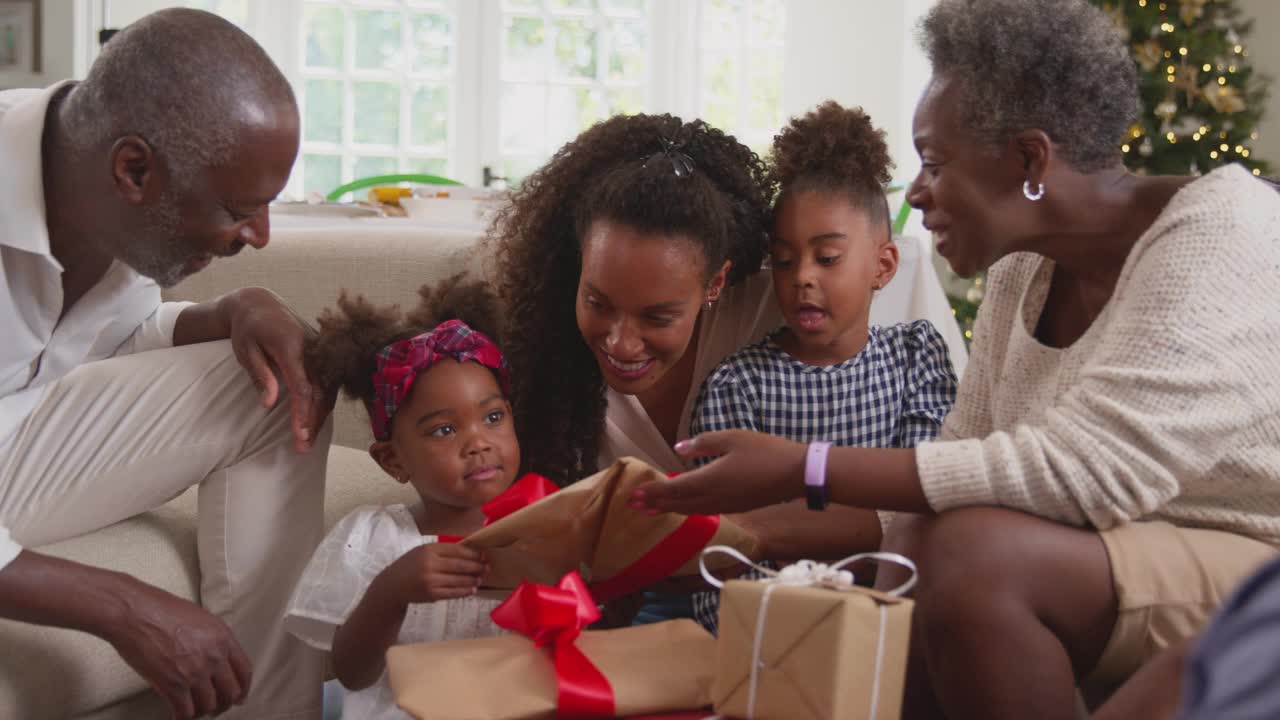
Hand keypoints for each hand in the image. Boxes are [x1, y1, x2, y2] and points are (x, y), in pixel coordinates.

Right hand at [105, 581, 251, 718]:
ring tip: (195, 710)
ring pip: (209, 705)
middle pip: (230, 692)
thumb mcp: (201, 618)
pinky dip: (182, 717)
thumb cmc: (161, 609)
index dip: (243, 688)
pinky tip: (177, 715)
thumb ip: (213, 639)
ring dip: (202, 711)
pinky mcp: (173, 686)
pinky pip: (185, 712)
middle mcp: (214, 657)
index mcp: (223, 638)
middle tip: (216, 708)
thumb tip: (216, 656)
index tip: (239, 696)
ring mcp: (195, 673)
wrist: (134, 613)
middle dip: (224, 703)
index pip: (244, 670)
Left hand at [224, 287, 331, 452]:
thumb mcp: (245, 351)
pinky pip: (328, 381)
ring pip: (328, 389)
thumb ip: (260, 376)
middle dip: (313, 421)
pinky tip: (315, 420)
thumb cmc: (249, 328)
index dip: (302, 413)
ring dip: (320, 416)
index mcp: (291, 346)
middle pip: (320, 392)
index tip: (299, 435)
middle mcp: (313, 348)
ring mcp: (321, 350)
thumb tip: (269, 404)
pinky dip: (323, 403)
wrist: (261, 303)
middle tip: (302, 447)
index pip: (302, 386)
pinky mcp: (323, 353)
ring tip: (307, 440)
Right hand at [380, 543, 488, 604]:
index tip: (483, 555)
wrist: (392, 586)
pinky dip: (464, 591)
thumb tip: (470, 552)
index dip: (473, 554)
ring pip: (458, 580)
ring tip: (481, 578)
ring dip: (473, 580)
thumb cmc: (411, 566)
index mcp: (429, 550)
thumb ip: (442, 551)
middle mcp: (429, 564)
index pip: (457, 550)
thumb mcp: (422, 552)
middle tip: (487, 567)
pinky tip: (472, 589)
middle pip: (460, 565)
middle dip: (477, 567)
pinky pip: (453, 593)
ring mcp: (430, 580)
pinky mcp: (431, 594)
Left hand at [629, 430, 807, 514]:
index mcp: (710, 479)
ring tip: (652, 511)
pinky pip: (704, 511)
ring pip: (691, 510)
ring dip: (669, 510)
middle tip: (633, 505)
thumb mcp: (732, 438)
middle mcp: (714, 497)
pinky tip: (684, 508)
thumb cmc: (766, 450)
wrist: (797, 473)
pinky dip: (687, 510)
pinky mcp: (737, 508)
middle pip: (678, 504)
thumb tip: (679, 449)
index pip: (674, 488)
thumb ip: (703, 443)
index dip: (654, 491)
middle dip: (655, 504)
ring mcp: (726, 505)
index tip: (634, 494)